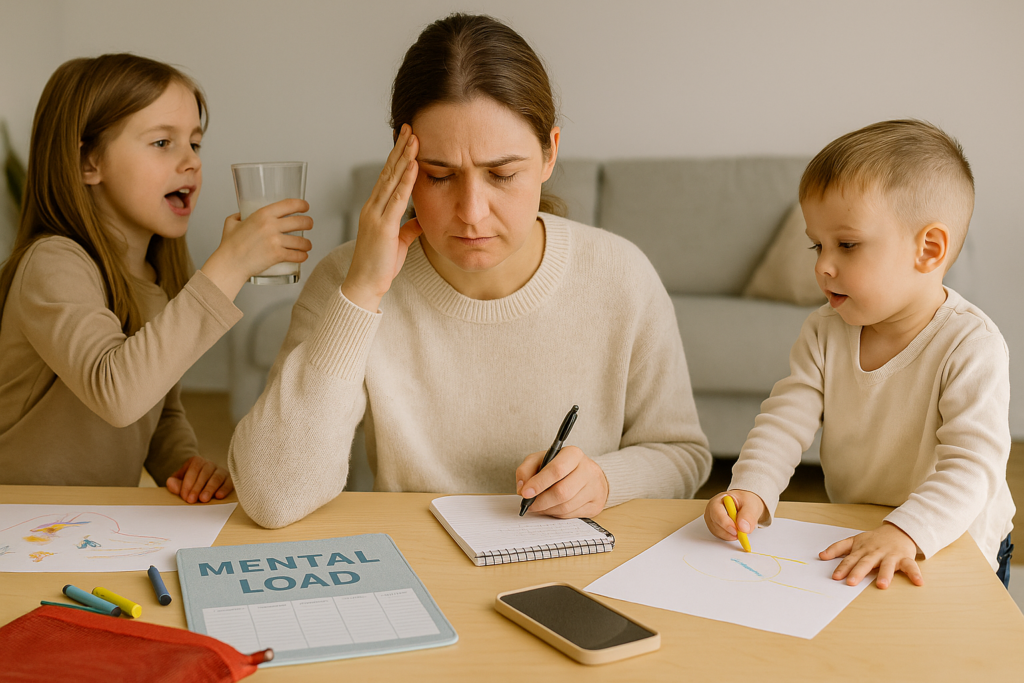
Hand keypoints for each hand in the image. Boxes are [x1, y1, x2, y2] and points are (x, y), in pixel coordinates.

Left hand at [165, 456, 233, 503]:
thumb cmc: (191, 482)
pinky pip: (229, 482)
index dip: (188, 483)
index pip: (193, 469)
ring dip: (210, 489)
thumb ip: (175, 483)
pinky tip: (219, 496)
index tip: (184, 496)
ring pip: (217, 477)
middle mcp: (210, 464)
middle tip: (192, 500)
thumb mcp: (180, 481)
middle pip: (205, 473)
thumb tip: (170, 483)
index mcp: (197, 461)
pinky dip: (224, 489)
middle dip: (197, 488)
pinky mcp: (229, 479)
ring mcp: (221, 471)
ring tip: (204, 499)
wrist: (203, 481)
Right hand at [201, 198, 313, 299]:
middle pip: (300, 221)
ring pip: (302, 241)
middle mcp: (271, 226)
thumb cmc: (230, 245)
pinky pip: (297, 255)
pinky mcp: (277, 255)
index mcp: (262, 214)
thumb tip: (243, 214)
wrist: (230, 263)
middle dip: (309, 223)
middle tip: (309, 225)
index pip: (289, 204)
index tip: (305, 206)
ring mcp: (275, 241)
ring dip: (307, 243)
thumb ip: (239, 216)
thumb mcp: (231, 223)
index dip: (301, 205)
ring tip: (307, 245)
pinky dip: (303, 256)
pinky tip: (303, 256)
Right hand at [342, 124, 422, 311]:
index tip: (407, 140)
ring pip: (391, 179)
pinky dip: (406, 180)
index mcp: (376, 209)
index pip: (388, 177)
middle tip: (410, 128)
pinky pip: (396, 198)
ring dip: (404, 157)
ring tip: (414, 138)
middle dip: (400, 149)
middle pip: (388, 171)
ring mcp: (376, 215)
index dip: (398, 157)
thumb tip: (421, 219)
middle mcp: (373, 207)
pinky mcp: (383, 226)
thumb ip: (409, 228)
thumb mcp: (399, 242)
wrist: (364, 284)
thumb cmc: (379, 265)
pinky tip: (413, 165)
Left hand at [515, 446, 608, 517]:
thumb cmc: (561, 466)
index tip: (525, 493)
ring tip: (539, 506)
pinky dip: (557, 514)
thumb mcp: (541, 460)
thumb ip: (526, 469)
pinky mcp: (596, 504)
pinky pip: (571, 515)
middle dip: (541, 501)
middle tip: (530, 504)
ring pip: (566, 506)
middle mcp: (588, 469)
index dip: (539, 483)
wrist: (587, 474)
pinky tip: (552, 508)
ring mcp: (595, 488)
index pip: (557, 470)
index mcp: (573, 454)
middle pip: (562, 492)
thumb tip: (522, 488)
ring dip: (547, 509)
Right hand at [704, 490, 764, 542]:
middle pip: (715, 524)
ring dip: (731, 534)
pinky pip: (721, 536)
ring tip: (741, 530)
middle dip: (729, 531)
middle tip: (741, 533)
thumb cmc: (744, 501)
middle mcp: (711, 511)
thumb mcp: (750, 503)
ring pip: (718, 532)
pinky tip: (737, 532)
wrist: (744, 504)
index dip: (725, 523)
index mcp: (717, 501)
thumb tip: (744, 528)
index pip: (716, 513)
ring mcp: (712, 520)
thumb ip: (748, 515)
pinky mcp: (716, 528)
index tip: (736, 530)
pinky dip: (730, 536)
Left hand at [819, 522, 922, 588]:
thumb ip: (838, 548)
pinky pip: (911, 566)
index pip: (850, 559)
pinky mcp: (905, 557)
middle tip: (851, 582)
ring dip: (885, 575)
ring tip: (882, 585)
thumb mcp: (854, 541)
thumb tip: (821, 556)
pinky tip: (918, 582)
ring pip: (888, 565)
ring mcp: (890, 555)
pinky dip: (915, 574)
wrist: (898, 530)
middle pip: (866, 562)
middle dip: (858, 572)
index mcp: (862, 549)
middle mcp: (875, 552)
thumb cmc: (874, 540)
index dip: (842, 568)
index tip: (836, 577)